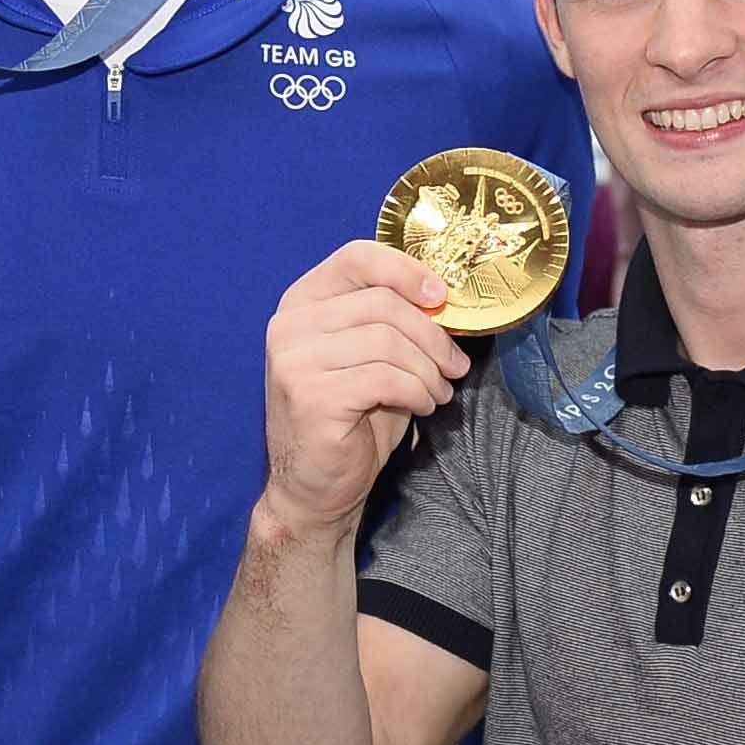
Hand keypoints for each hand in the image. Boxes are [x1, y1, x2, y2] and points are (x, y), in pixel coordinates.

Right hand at [254, 242, 466, 537]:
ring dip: (427, 369)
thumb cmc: (351, 419)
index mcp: (302, 302)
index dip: (406, 270)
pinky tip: (420, 407)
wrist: (315, 487)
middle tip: (455, 366)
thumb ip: (393, 320)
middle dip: (432, 336)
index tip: (442, 296)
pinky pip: (384, 378)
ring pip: (388, 341)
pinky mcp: (309, 395)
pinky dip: (415, 392)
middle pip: (382, 302)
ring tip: (437, 392)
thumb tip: (446, 296)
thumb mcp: (372, 356)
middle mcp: (290, 325)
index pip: (356, 257)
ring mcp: (294, 359)